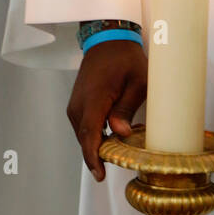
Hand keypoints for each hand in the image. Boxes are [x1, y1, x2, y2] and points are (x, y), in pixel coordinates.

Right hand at [67, 40, 147, 180]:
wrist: (107, 39)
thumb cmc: (126, 59)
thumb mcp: (138, 82)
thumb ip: (126, 109)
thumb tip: (120, 133)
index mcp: (95, 97)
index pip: (90, 134)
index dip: (93, 157)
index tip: (100, 175)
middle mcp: (79, 102)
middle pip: (85, 138)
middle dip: (98, 155)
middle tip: (120, 161)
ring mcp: (75, 103)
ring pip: (83, 134)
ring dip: (97, 144)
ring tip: (118, 148)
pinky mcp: (77, 104)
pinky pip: (83, 126)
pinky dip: (94, 135)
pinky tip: (110, 136)